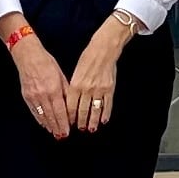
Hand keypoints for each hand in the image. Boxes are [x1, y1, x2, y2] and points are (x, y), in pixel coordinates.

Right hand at [7, 24, 73, 136]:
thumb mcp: (61, 76)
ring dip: (49, 126)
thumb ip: (66, 92)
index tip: (68, 131)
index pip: (60, 111)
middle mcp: (43, 95)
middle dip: (57, 128)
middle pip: (51, 116)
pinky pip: (34, 111)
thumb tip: (71, 106)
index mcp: (54, 89)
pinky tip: (44, 124)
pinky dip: (39, 119)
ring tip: (54, 133)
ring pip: (42, 116)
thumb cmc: (46, 63)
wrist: (28, 57)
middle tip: (62, 136)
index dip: (64, 123)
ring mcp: (33, 97)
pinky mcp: (26, 97)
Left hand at [66, 17, 129, 132]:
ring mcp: (99, 90)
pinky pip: (107, 105)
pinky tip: (103, 120)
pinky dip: (105, 114)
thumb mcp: (76, 71)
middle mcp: (86, 88)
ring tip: (90, 129)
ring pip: (94, 110)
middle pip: (82, 110)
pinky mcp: (109, 89)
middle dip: (80, 122)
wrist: (104, 49)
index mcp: (76, 84)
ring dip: (92, 122)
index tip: (69, 122)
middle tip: (79, 129)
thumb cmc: (88, 58)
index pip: (70, 105)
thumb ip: (73, 87)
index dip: (69, 116)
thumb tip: (70, 102)